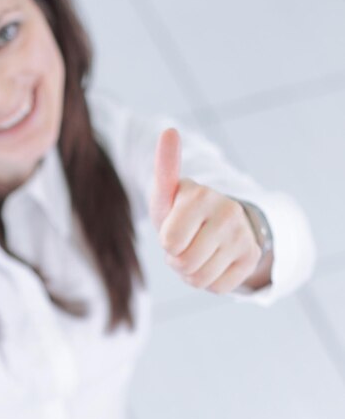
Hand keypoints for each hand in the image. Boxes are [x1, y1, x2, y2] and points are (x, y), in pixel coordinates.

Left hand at [149, 128, 261, 294]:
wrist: (215, 223)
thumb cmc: (180, 211)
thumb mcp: (166, 194)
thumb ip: (165, 168)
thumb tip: (169, 130)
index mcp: (200, 195)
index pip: (170, 243)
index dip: (166, 241)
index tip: (174, 226)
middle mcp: (227, 212)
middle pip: (183, 264)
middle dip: (176, 259)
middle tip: (184, 242)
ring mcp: (243, 236)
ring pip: (199, 279)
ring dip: (190, 272)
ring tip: (197, 250)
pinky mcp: (252, 258)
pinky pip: (217, 288)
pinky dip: (208, 281)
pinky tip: (212, 261)